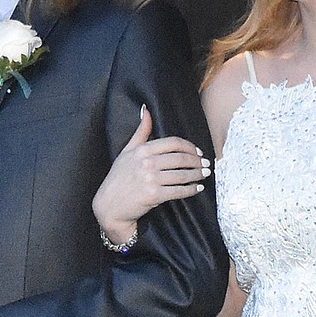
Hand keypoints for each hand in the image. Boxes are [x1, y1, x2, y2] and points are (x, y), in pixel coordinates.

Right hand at [93, 105, 209, 244]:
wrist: (109, 206)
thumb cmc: (118, 179)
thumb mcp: (126, 152)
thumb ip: (140, 132)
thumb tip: (146, 110)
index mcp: (142, 150)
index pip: (173, 143)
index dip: (189, 147)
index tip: (198, 152)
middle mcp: (147, 163)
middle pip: (180, 158)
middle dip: (197, 161)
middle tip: (206, 164)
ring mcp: (150, 179)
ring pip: (182, 174)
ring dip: (197, 175)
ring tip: (205, 174)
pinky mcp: (154, 195)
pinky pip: (178, 191)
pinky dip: (190, 190)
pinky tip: (197, 188)